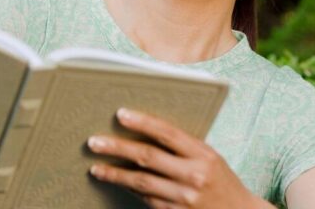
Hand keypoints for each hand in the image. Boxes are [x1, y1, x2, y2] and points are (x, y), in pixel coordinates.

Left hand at [87, 107, 261, 207]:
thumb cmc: (220, 179)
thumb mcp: (208, 156)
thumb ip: (181, 145)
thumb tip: (142, 129)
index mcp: (203, 154)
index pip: (167, 133)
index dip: (142, 122)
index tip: (120, 114)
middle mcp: (194, 176)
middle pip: (148, 158)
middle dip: (117, 148)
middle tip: (94, 142)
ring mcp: (185, 199)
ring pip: (141, 183)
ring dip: (115, 174)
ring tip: (95, 167)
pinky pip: (146, 200)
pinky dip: (129, 190)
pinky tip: (116, 182)